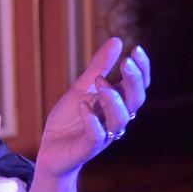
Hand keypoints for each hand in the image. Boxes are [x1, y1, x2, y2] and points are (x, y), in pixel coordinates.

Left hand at [36, 37, 149, 178]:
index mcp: (116, 105)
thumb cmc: (68, 121)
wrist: (50, 151)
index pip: (139, 87)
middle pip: (136, 101)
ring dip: (112, 98)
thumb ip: (98, 67)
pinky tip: (84, 106)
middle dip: (134, 81)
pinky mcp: (87, 149)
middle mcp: (115, 119)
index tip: (136, 49)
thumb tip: (117, 40)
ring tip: (99, 81)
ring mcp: (104, 135)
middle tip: (126, 63)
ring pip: (120, 118)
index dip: (142, 70)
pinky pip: (97, 136)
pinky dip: (92, 120)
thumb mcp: (81, 89)